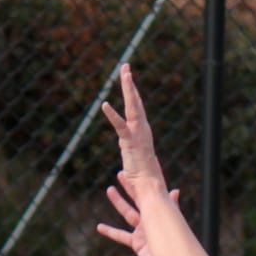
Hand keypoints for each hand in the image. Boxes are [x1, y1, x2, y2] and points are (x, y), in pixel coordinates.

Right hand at [97, 174, 179, 255]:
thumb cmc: (174, 242)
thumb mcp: (170, 221)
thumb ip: (171, 206)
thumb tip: (175, 191)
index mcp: (159, 211)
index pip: (148, 192)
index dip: (141, 181)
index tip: (134, 170)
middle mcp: (151, 219)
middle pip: (137, 199)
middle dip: (129, 187)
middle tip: (120, 174)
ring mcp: (143, 231)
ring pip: (128, 214)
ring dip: (118, 202)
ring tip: (109, 190)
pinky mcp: (137, 244)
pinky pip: (121, 236)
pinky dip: (110, 232)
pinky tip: (99, 227)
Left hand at [100, 63, 165, 189]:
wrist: (151, 188)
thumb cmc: (146, 182)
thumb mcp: (139, 170)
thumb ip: (133, 167)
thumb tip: (125, 173)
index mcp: (144, 134)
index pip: (138, 111)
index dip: (134, 95)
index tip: (129, 81)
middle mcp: (143, 130)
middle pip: (136, 102)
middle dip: (130, 84)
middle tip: (125, 66)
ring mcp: (138, 134)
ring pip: (132, 106)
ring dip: (128, 88)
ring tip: (124, 71)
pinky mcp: (130, 142)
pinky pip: (120, 126)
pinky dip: (112, 116)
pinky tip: (104, 105)